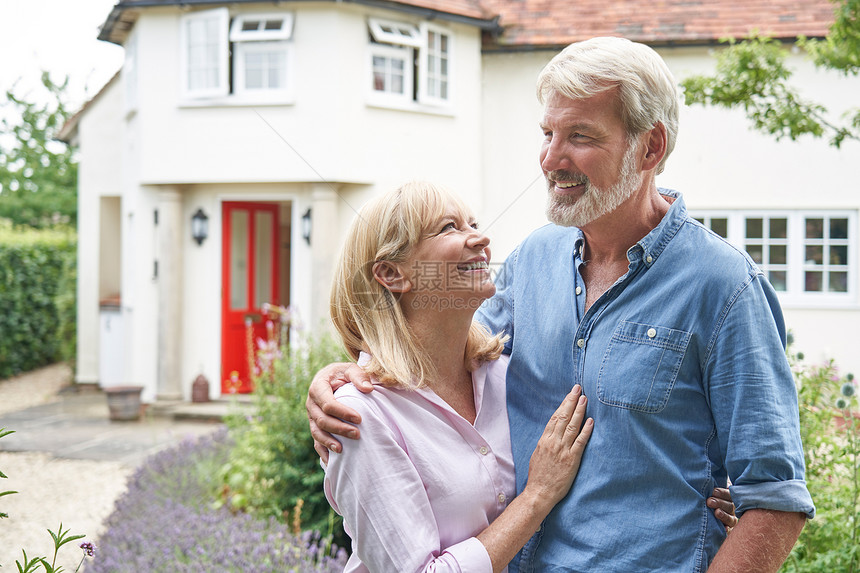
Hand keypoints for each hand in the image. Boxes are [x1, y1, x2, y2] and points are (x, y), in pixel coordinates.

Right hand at [306, 362, 373, 461]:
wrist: (332, 377)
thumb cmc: (343, 374)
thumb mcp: (350, 369)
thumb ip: (358, 376)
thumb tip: (368, 389)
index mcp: (317, 387)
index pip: (328, 403)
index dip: (343, 413)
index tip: (359, 419)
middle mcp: (311, 403)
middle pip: (322, 420)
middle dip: (339, 429)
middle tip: (357, 434)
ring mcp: (311, 416)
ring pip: (316, 432)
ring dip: (329, 442)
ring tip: (343, 450)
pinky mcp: (315, 426)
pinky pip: (316, 441)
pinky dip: (323, 451)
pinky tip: (332, 462)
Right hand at [523, 385, 593, 508]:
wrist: (539, 493)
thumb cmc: (538, 476)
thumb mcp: (538, 454)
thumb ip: (546, 442)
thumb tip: (553, 433)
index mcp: (544, 440)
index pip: (554, 417)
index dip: (563, 404)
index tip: (570, 395)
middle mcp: (553, 442)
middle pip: (563, 417)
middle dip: (571, 401)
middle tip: (578, 389)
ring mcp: (562, 450)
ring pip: (572, 426)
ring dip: (579, 411)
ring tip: (585, 399)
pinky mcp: (571, 459)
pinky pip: (580, 442)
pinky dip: (586, 431)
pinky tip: (591, 421)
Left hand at [707, 487, 738, 530]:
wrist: (703, 513)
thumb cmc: (708, 497)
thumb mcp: (711, 490)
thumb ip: (711, 486)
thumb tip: (703, 476)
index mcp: (729, 497)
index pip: (729, 494)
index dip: (722, 493)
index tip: (713, 491)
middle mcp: (732, 508)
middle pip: (730, 506)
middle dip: (720, 503)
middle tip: (709, 502)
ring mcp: (731, 519)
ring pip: (731, 518)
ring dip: (724, 515)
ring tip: (716, 513)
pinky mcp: (728, 529)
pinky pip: (729, 530)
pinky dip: (727, 529)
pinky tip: (724, 528)